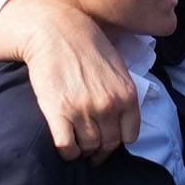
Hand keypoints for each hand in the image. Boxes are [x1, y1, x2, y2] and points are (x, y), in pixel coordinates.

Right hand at [0, 0, 137, 159]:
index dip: (118, 142)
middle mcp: (109, 105)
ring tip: (77, 146)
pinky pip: (66, 146)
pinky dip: (66, 152)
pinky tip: (65, 147)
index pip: (129, 136)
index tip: (108, 142)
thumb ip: (123, 95)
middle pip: (108, 144)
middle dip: (100, 151)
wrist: (56, 32)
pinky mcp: (58, 111)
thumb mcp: (118, 69)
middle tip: (91, 151)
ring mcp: (84, 109)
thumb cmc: (87, 47)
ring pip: (88, 147)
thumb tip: (123, 120)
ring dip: (83, 151)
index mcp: (127, 95)